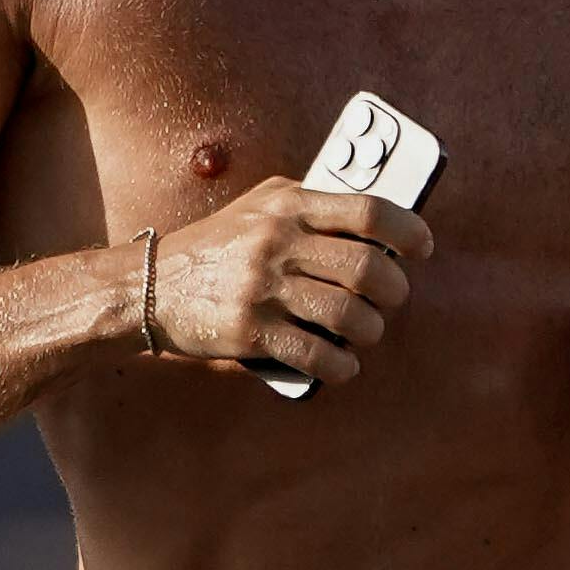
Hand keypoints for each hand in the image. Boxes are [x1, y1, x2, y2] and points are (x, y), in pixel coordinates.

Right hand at [143, 175, 431, 388]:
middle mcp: (276, 242)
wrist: (147, 285)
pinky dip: (340, 365)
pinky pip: (316, 354)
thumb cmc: (217, 245)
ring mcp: (262, 288)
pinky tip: (342, 364)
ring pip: (349, 315)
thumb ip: (311, 206)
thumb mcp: (259, 206)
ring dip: (370, 331)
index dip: (407, 230)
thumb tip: (378, 226)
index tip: (421, 247)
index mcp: (286, 204)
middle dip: (393, 290)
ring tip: (366, 331)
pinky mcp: (250, 333)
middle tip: (392, 298)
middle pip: (367, 268)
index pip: (368, 210)